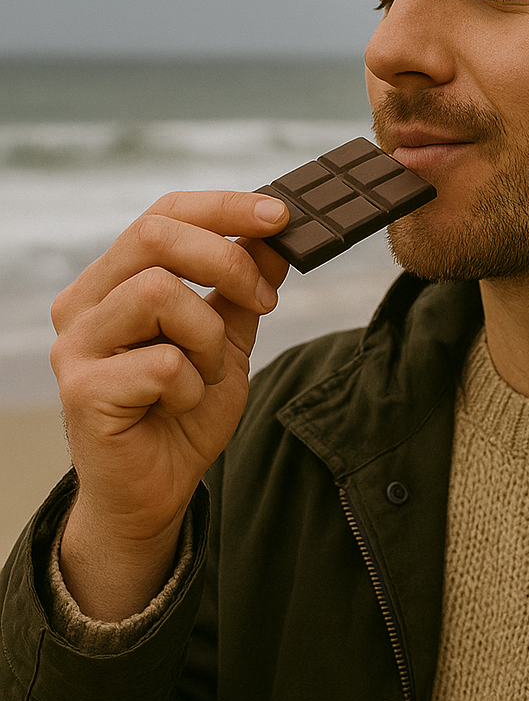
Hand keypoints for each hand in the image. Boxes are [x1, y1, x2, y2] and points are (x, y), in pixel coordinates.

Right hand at [50, 190, 289, 618]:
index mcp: (113, 281)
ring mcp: (77, 345)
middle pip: (156, 235)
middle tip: (265, 299)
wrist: (156, 492)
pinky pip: (162, 362)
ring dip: (206, 338)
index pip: (163, 214)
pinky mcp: (82, 388)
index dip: (223, 207)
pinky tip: (177, 406)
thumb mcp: (225, 341)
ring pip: (160, 293)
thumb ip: (241, 291)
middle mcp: (84, 303)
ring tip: (204, 374)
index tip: (280, 216)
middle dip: (227, 260)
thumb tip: (273, 237)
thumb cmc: (181, 415)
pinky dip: (190, 386)